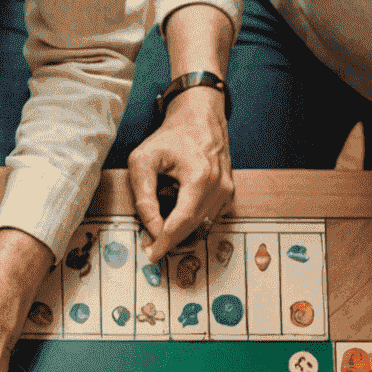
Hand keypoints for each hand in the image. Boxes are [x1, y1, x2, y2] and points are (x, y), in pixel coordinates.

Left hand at [128, 91, 233, 263]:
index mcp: (200, 177)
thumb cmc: (170, 136)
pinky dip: (192, 224)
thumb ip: (144, 197)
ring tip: (160, 229)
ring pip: (202, 226)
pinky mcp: (228, 193)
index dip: (164, 242)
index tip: (150, 255)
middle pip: (193, 228)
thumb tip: (151, 229)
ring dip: (181, 233)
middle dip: (171, 241)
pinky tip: (175, 218)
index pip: (181, 222)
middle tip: (151, 248)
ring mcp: (227, 190)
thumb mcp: (142, 161)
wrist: (199, 116)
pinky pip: (209, 218)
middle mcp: (219, 186)